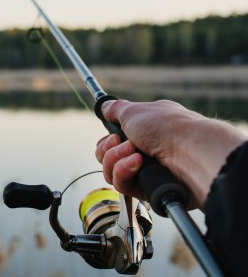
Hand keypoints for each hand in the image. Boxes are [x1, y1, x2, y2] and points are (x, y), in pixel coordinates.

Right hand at [95, 99, 245, 208]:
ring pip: (110, 171)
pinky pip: (121, 185)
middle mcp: (144, 150)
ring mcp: (145, 170)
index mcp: (144, 130)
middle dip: (109, 149)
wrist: (190, 152)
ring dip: (116, 160)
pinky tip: (138, 164)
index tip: (114, 134)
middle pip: (107, 156)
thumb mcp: (134, 111)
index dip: (108, 138)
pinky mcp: (146, 188)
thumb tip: (105, 107)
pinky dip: (124, 172)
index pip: (113, 139)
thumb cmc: (166, 128)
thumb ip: (115, 109)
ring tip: (135, 154)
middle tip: (125, 143)